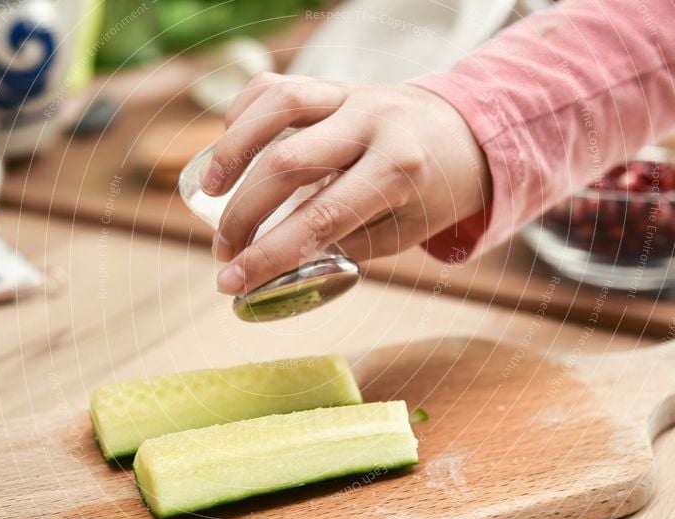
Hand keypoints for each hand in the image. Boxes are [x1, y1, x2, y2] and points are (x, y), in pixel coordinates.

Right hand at [202, 73, 491, 294]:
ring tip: (209, 191)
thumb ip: (342, 243)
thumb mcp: (401, 231)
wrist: (465, 134)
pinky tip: (230, 146)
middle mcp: (374, 124)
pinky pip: (280, 86)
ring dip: (234, 151)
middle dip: (243, 214)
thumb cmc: (431, 193)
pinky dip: (246, 113)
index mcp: (399, 171)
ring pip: (280, 106)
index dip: (269, 254)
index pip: (320, 218)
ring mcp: (352, 94)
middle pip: (288, 164)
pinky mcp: (335, 82)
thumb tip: (275, 262)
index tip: (232, 281)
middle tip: (224, 250)